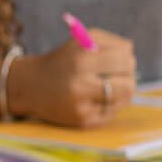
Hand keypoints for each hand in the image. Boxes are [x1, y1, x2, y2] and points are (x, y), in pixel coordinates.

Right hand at [7, 29, 135, 126]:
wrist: (30, 86)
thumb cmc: (63, 60)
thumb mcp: (81, 41)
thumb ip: (110, 43)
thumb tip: (131, 54)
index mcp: (82, 57)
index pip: (124, 57)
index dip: (126, 57)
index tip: (120, 58)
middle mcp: (81, 82)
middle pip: (129, 81)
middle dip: (128, 75)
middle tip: (118, 73)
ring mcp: (81, 104)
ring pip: (125, 98)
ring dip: (124, 90)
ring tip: (113, 85)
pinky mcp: (82, 120)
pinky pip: (114, 111)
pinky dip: (113, 104)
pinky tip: (101, 98)